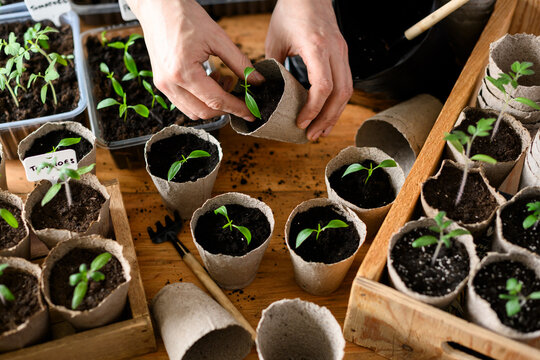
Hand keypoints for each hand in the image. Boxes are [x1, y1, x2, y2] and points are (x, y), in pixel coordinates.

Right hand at [127, 0, 262, 120]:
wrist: (158, 6)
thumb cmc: (185, 16)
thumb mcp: (218, 38)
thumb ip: (240, 62)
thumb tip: (257, 81)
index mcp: (183, 72)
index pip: (216, 100)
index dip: (237, 108)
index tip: (251, 113)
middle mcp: (170, 83)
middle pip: (204, 112)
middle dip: (225, 107)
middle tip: (237, 89)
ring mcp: (163, 85)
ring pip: (193, 111)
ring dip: (212, 104)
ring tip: (222, 80)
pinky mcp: (161, 83)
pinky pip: (183, 103)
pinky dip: (200, 99)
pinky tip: (209, 79)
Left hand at [266, 0, 352, 140]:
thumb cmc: (290, 12)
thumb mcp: (275, 40)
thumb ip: (273, 68)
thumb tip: (268, 94)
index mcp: (317, 47)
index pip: (323, 87)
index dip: (313, 110)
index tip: (301, 123)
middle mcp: (335, 51)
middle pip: (340, 94)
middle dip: (326, 119)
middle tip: (311, 136)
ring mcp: (343, 52)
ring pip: (347, 91)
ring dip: (334, 114)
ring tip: (320, 131)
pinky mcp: (344, 54)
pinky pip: (346, 83)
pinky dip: (336, 102)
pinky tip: (326, 113)